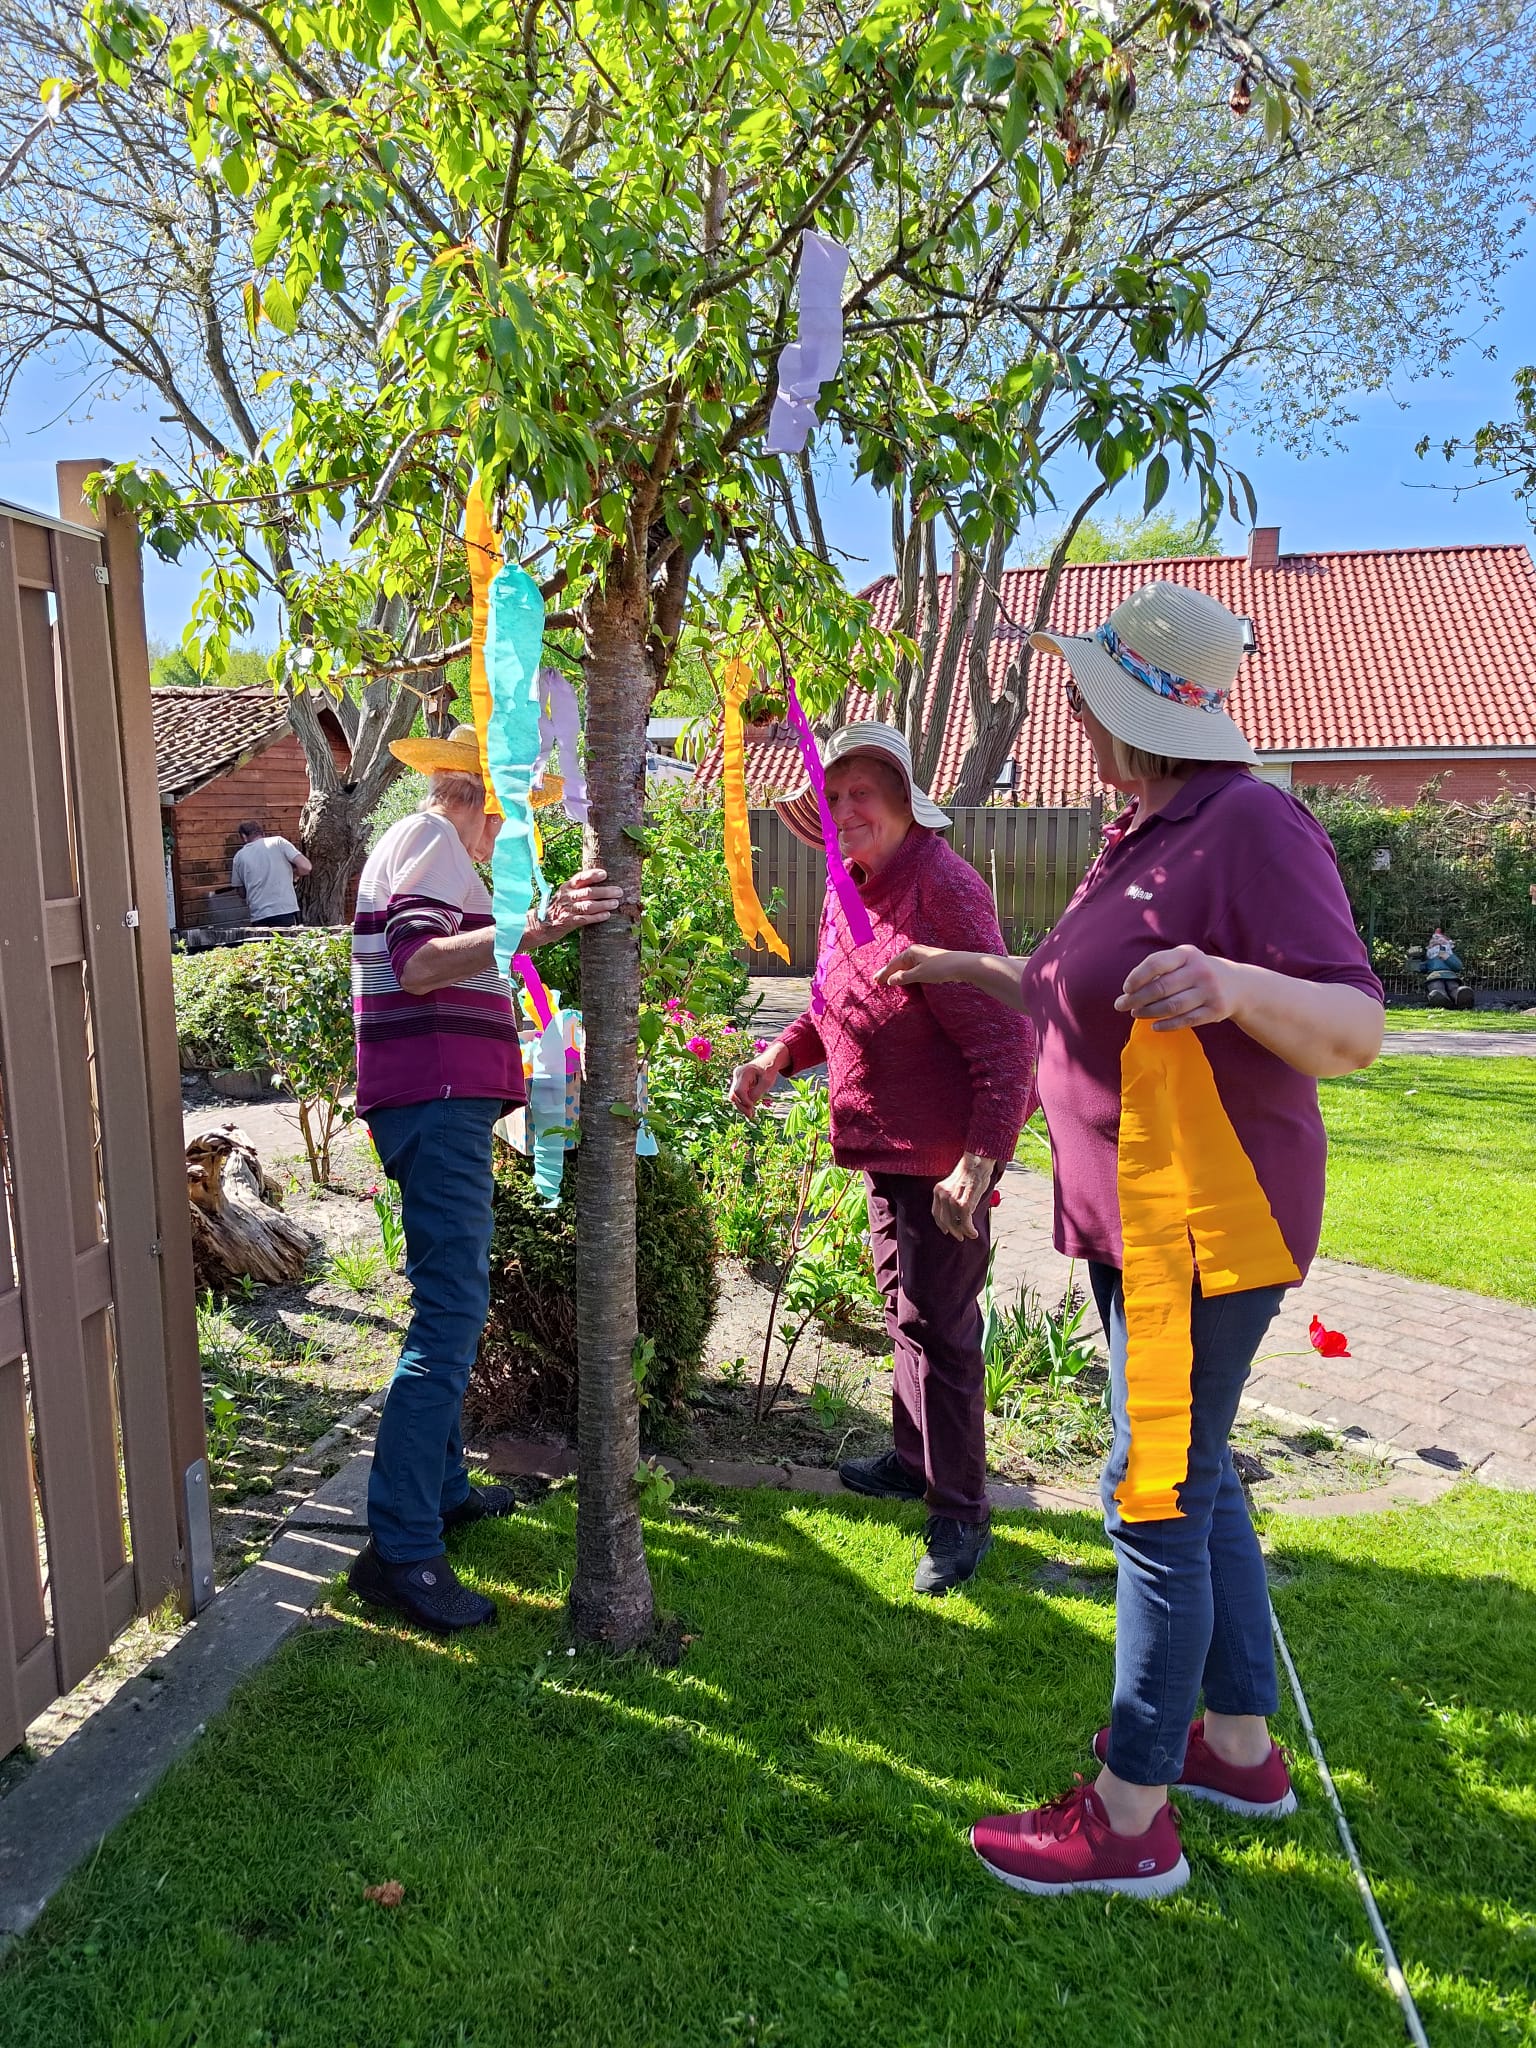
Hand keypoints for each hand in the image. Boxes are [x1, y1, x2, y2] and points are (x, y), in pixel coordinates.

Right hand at [523, 868, 623, 946]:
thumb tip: (603, 880)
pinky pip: (585, 919)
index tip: (604, 874)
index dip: (592, 875)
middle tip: (619, 892)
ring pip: (588, 905)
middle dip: (605, 891)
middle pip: (588, 892)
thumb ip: (579, 888)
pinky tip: (607, 915)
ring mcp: (568, 909)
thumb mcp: (566, 893)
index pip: (580, 878)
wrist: (542, 924)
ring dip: (603, 904)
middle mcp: (568, 896)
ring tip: (615, 903)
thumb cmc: (559, 906)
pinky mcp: (569, 922)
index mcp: (567, 886)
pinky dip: (597, 917)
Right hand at [729, 1047, 786, 1119]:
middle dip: (741, 1106)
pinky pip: (737, 1094)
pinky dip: (743, 1101)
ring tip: (751, 1114)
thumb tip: (748, 1106)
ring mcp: (736, 1077)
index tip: (753, 1108)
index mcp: (744, 1072)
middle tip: (751, 1116)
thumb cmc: (769, 1070)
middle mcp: (737, 1074)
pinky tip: (749, 1108)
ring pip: (734, 1096)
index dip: (744, 1102)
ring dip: (741, 1105)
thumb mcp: (766, 1083)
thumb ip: (756, 1094)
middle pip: (733, 1094)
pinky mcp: (738, 1081)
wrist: (769, 1060)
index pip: (738, 1091)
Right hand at [875, 944, 963, 988]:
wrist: (962, 965)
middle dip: (889, 972)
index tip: (875, 980)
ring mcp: (924, 957)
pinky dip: (907, 974)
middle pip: (899, 963)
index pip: (893, 964)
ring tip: (889, 980)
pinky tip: (906, 978)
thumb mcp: (919, 974)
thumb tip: (890, 980)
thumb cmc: (940, 968)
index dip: (884, 973)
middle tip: (877, 980)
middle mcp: (916, 952)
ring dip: (897, 973)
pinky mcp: (931, 962)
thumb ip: (903, 977)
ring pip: (906, 966)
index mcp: (911, 952)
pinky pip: (914, 968)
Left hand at [931, 1152, 994, 1240]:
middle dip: (953, 1231)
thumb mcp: (954, 1185)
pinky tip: (973, 1232)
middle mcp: (942, 1196)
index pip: (936, 1213)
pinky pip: (965, 1222)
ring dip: (964, 1232)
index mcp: (938, 1191)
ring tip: (970, 1234)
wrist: (977, 1163)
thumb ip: (952, 1197)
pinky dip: (970, 1230)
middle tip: (960, 1237)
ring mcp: (952, 1200)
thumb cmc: (970, 1173)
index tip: (945, 1231)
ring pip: (955, 1223)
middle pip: (945, 1220)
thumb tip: (958, 1212)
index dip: (941, 1224)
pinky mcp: (963, 1204)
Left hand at [1115, 945, 1241, 1030]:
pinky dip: (1167, 1025)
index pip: (1156, 963)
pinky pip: (1186, 1020)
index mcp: (1187, 954)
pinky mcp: (1215, 1010)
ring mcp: (1210, 991)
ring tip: (1136, 1014)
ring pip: (1172, 1006)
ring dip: (1149, 1012)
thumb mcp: (1184, 961)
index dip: (1137, 977)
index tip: (1126, 988)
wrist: (1239, 985)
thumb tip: (1128, 991)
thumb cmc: (1198, 972)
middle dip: (1137, 998)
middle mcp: (1200, 970)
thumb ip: (1160, 970)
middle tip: (1122, 1006)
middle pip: (1161, 988)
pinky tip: (1154, 1026)